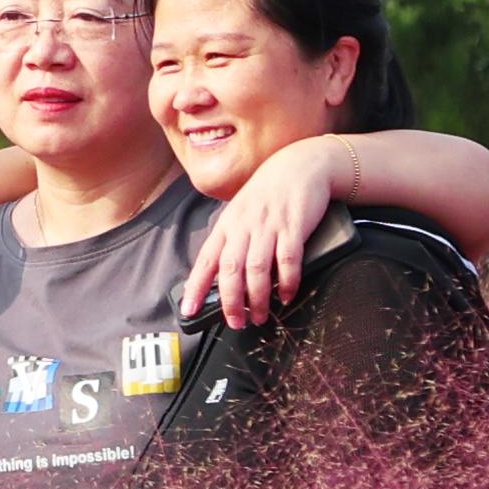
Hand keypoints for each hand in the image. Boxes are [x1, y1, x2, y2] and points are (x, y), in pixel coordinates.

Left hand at [200, 133, 340, 327]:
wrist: (300, 165)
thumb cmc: (268, 195)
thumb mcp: (242, 214)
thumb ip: (233, 242)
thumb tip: (223, 279)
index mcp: (227, 225)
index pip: (206, 259)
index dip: (196, 286)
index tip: (188, 310)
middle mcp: (244, 226)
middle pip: (230, 269)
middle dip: (231, 301)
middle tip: (236, 323)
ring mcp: (269, 226)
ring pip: (257, 268)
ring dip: (258, 298)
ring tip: (261, 317)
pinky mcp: (294, 226)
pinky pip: (288, 259)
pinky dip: (287, 281)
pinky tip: (286, 296)